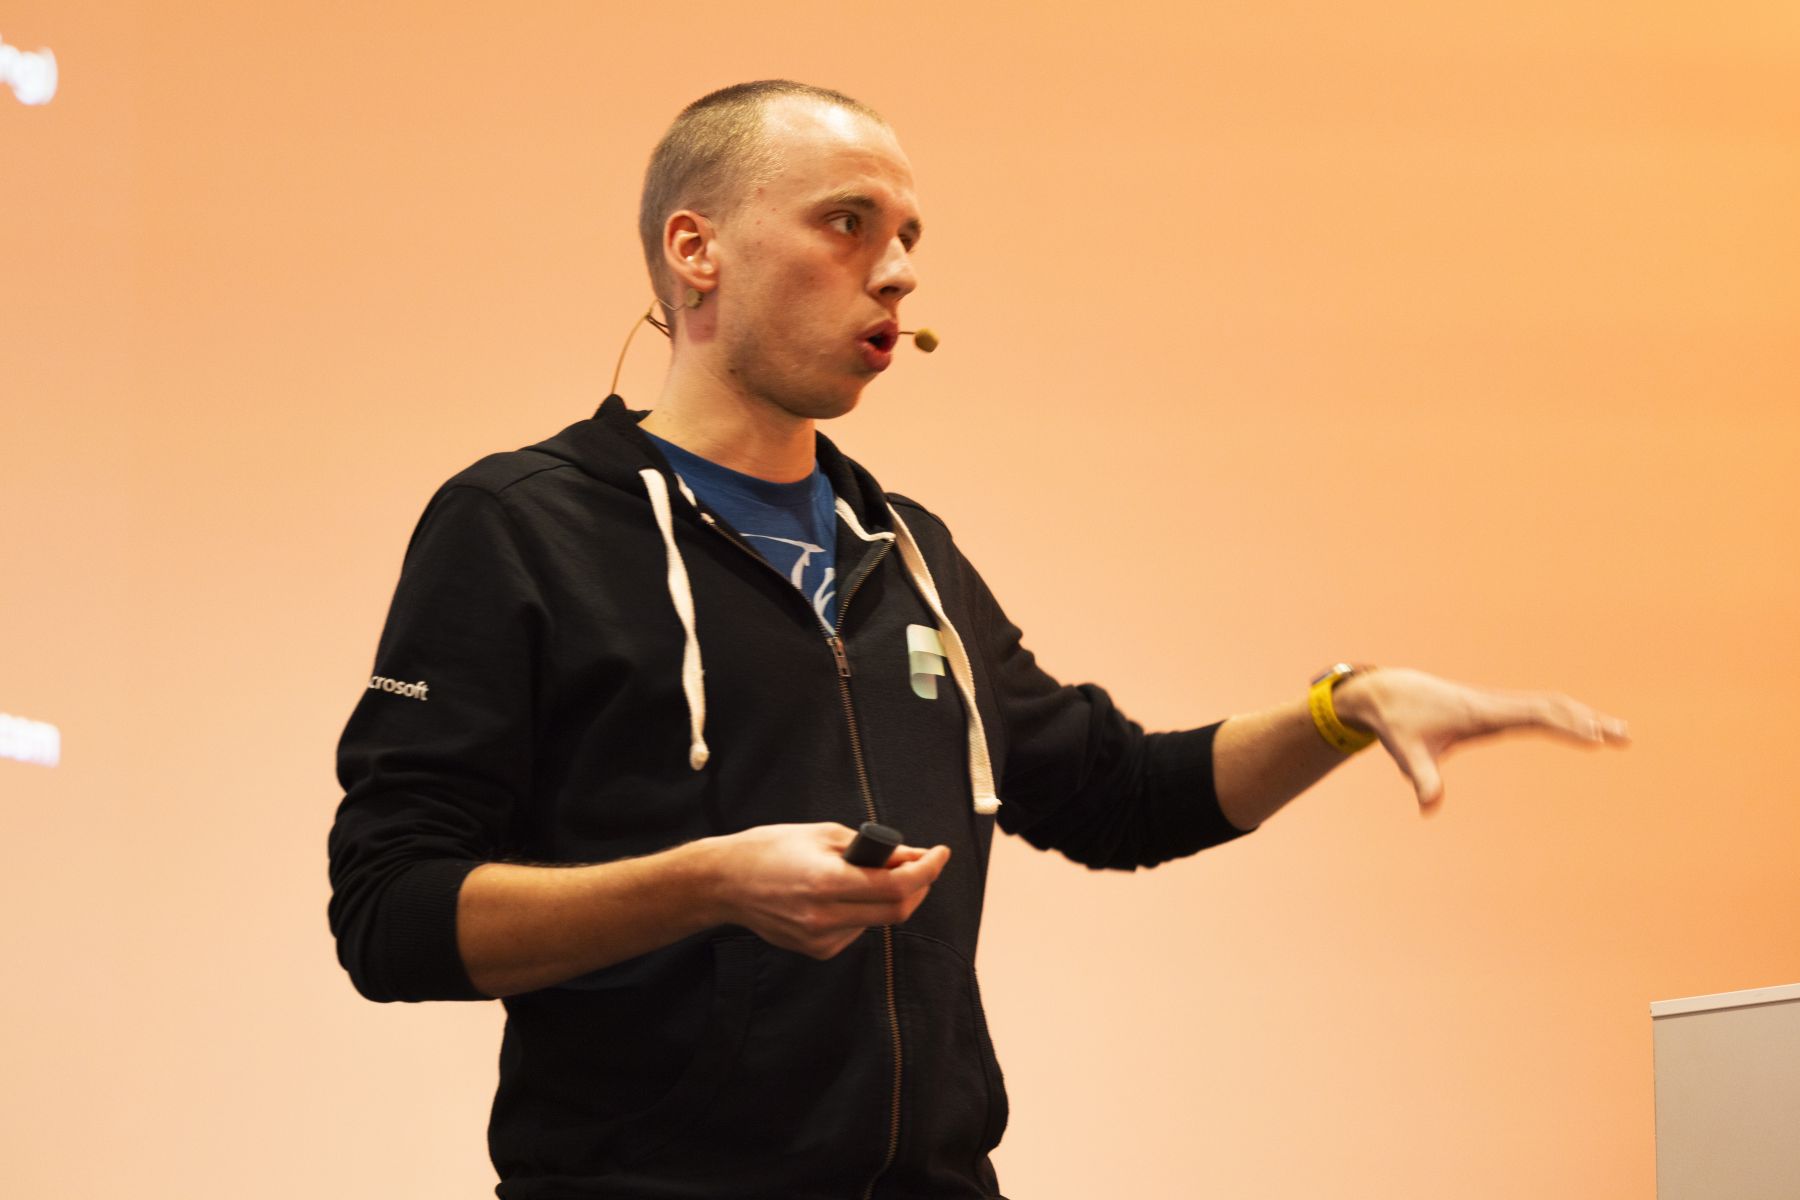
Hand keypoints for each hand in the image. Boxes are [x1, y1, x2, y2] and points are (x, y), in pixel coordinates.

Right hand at [713, 822, 950, 959]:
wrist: (726, 882)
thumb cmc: (771, 848)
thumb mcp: (823, 834)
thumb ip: (871, 848)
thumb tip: (912, 856)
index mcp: (826, 881)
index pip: (896, 885)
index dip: (927, 870)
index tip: (940, 853)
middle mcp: (824, 916)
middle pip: (897, 911)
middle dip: (919, 886)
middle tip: (923, 865)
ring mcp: (820, 939)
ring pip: (877, 921)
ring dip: (889, 897)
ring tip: (872, 874)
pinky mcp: (817, 951)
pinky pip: (856, 930)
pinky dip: (863, 911)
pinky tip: (841, 895)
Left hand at [1333, 667, 1629, 808]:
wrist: (1385, 692)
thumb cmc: (1398, 724)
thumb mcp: (1407, 754)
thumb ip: (1422, 779)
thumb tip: (1427, 809)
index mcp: (1480, 713)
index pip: (1533, 715)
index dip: (1565, 725)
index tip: (1595, 737)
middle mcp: (1494, 704)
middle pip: (1550, 706)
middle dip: (1587, 720)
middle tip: (1624, 736)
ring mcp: (1495, 704)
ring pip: (1547, 704)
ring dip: (1582, 714)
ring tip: (1618, 732)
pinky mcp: (1492, 708)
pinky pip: (1536, 708)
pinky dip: (1563, 715)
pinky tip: (1582, 725)